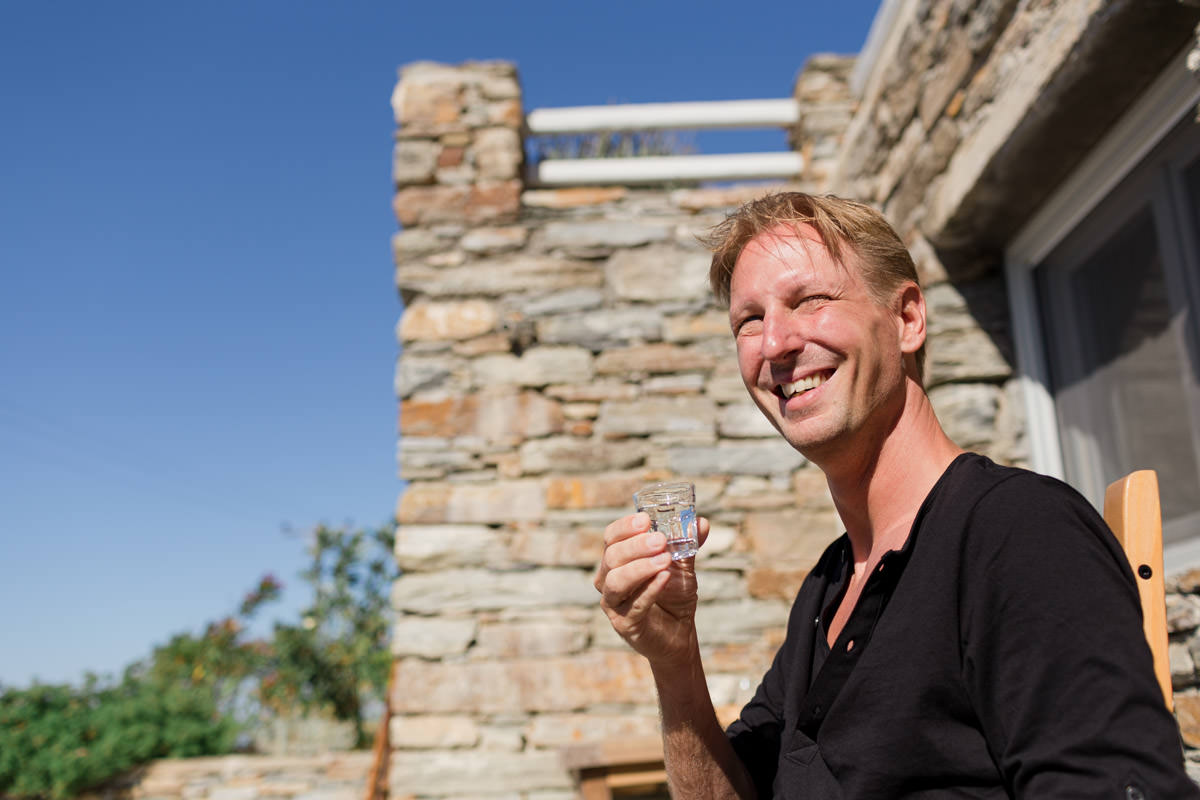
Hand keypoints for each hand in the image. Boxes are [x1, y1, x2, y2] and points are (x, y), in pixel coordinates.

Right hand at [594, 512, 709, 667]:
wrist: (679, 635)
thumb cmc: (674, 596)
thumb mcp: (682, 567)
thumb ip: (687, 545)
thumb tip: (701, 522)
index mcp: (617, 560)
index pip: (611, 537)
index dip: (625, 527)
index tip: (646, 519)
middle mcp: (608, 580)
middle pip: (612, 556)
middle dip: (636, 546)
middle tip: (660, 540)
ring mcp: (613, 604)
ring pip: (616, 581)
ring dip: (640, 567)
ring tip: (665, 559)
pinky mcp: (624, 625)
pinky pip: (634, 605)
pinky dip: (650, 589)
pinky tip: (665, 578)